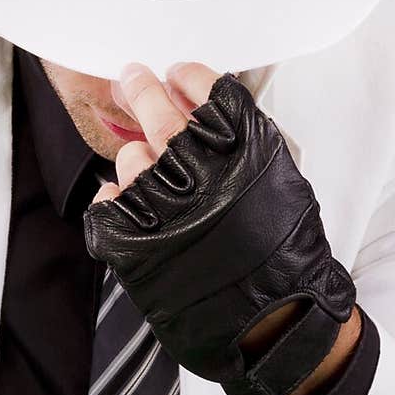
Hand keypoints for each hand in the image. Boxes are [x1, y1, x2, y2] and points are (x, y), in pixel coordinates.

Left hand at [85, 63, 355, 394]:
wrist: (273, 319)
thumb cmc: (285, 252)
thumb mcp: (283, 179)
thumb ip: (248, 140)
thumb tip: (205, 107)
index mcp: (241, 143)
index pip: (201, 85)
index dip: (184, 77)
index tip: (175, 75)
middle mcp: (197, 164)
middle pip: (155, 107)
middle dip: (140, 88)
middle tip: (131, 79)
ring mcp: (159, 201)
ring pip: (131, 158)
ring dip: (139, 161)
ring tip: (157, 181)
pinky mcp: (130, 239)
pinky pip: (109, 203)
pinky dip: (116, 202)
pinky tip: (130, 209)